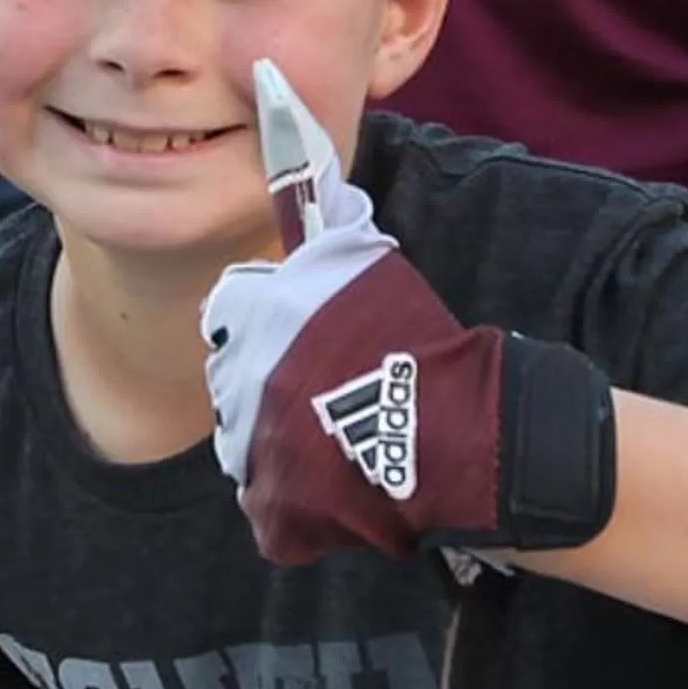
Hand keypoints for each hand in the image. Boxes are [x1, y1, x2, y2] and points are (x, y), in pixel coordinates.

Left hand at [199, 63, 616, 564]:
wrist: (459, 431)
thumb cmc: (421, 344)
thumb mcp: (372, 267)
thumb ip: (331, 231)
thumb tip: (314, 183)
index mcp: (260, 315)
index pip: (228, 314)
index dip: (257, 327)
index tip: (288, 340)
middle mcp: (243, 377)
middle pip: (230, 381)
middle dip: (264, 384)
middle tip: (320, 393)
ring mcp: (252, 446)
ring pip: (243, 442)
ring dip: (275, 440)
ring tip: (330, 438)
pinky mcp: (272, 505)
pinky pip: (264, 502)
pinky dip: (292, 500)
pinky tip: (333, 482)